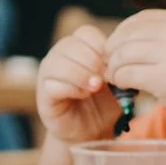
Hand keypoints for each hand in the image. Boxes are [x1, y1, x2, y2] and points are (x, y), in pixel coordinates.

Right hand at [36, 25, 120, 143]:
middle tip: (105, 78)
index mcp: (78, 46)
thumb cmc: (104, 102)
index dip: (102, 47)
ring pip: (59, 62)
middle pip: (72, 44)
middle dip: (92, 61)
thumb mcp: (115, 81)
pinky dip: (72, 88)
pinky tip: (83, 95)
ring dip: (81, 74)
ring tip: (95, 88)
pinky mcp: (43, 93)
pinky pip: (53, 83)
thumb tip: (121, 60)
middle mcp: (59, 55)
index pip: (86, 33)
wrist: (90, 130)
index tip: (113, 66)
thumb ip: (117, 68)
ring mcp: (48, 72)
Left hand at [103, 10, 165, 126]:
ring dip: (114, 66)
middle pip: (128, 34)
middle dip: (113, 49)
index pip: (141, 18)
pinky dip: (119, 79)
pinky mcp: (164, 78)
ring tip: (115, 77)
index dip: (123, 31)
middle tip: (109, 64)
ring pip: (124, 53)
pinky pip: (128, 74)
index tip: (117, 46)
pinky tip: (122, 86)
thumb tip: (134, 43)